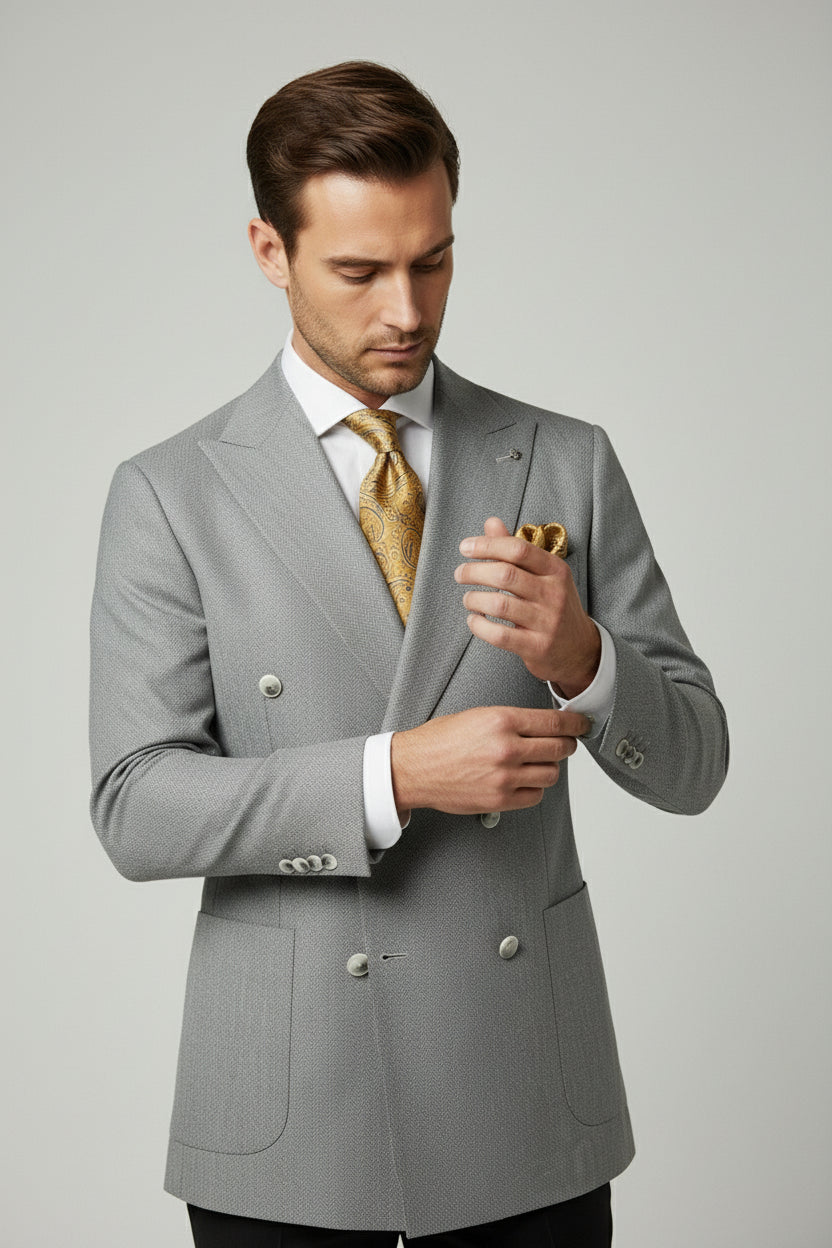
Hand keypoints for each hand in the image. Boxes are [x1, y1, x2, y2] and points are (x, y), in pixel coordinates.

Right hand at [390, 704, 591, 818]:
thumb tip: (544, 725)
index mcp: (502, 720)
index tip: (582, 724)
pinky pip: (535, 795)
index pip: (555, 721)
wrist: (414, 767)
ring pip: (551, 774)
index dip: (575, 723)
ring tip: (537, 763)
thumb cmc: (440, 741)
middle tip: (565, 744)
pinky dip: (535, 788)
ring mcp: (504, 776)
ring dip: (549, 768)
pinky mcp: (500, 799)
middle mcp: (506, 747)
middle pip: (560, 748)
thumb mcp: (478, 715)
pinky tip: (523, 780)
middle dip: (567, 745)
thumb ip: (513, 720)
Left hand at [454, 516, 600, 696]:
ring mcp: (547, 622)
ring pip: (499, 605)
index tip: (465, 548)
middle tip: (460, 574)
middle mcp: (553, 593)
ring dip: (474, 599)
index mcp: (555, 570)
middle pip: (505, 574)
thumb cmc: (554, 605)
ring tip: (468, 599)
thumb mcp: (544, 575)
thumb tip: (491, 522)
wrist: (579, 649)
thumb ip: (516, 550)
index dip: (487, 546)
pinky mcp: (537, 647)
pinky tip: (474, 620)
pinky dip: (479, 626)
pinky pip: (499, 635)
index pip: (518, 549)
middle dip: (474, 571)